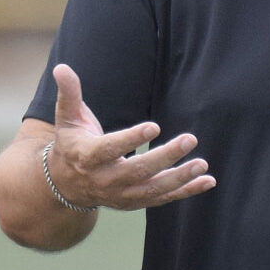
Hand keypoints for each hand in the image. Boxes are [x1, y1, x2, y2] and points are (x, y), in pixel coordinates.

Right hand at [47, 63, 216, 210]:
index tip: (155, 126)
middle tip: (190, 139)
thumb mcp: (68, 119)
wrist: (65, 185)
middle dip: (165, 157)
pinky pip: (162, 198)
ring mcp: (121, 194)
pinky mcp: (135, 201)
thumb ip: (69, 94)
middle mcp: (105, 179)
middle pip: (137, 171)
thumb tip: (62, 67)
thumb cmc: (72, 143)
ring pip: (152, 189)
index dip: (131, 139)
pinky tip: (208, 181)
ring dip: (179, 178)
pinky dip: (185, 191)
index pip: (110, 149)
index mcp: (87, 157)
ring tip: (202, 164)